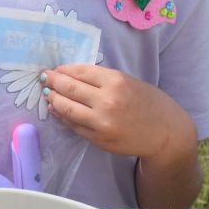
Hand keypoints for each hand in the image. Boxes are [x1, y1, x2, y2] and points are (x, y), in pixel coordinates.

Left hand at [44, 64, 195, 162]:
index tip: (55, 69)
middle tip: (43, 78)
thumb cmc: (148, 102)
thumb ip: (102, 80)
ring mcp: (101, 122)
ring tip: (48, 94)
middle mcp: (107, 101)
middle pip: (69, 88)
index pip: (80, 72)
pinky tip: (58, 110)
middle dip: (53, 82)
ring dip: (54, 100)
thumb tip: (71, 76)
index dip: (64, 70)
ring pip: (67, 108)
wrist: (165, 132)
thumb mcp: (128, 82)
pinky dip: (63, 117)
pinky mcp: (99, 139)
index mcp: (116, 81)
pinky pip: (74, 126)